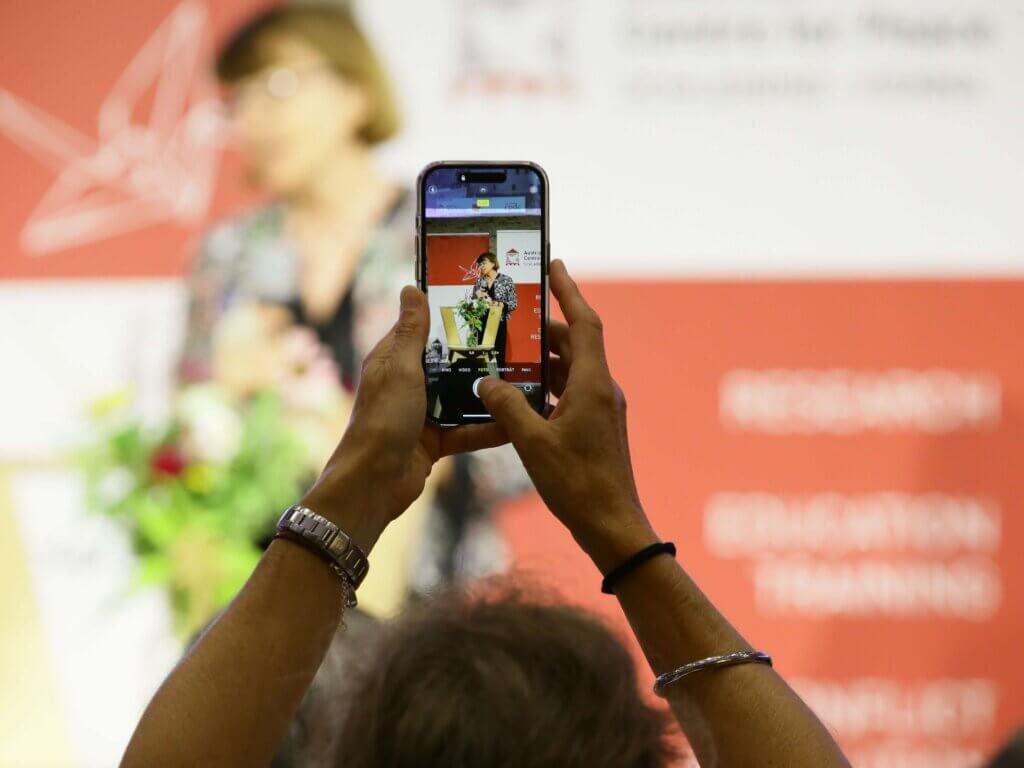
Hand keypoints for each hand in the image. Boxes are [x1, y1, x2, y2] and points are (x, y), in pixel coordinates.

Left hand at [301, 286, 506, 550]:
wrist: (374, 483)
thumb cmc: (382, 420)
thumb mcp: (400, 369)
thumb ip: (411, 332)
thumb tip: (411, 288)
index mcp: (393, 360)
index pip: (422, 328)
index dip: (449, 315)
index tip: (483, 303)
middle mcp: (407, 383)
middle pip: (448, 362)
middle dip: (478, 354)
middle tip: (517, 340)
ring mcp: (422, 413)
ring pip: (462, 396)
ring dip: (488, 393)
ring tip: (524, 380)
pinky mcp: (435, 440)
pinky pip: (467, 429)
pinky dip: (488, 428)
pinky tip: (514, 423)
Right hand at [477, 260, 656, 572]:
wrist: (612, 526)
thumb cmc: (577, 484)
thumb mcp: (532, 443)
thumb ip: (507, 406)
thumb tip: (486, 381)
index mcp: (593, 384)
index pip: (585, 323)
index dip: (569, 291)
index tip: (554, 264)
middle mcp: (601, 390)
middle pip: (575, 345)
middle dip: (545, 328)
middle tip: (513, 314)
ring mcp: (601, 410)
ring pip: (570, 372)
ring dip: (543, 361)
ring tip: (508, 352)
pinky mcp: (596, 429)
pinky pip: (569, 395)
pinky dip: (546, 388)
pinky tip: (519, 396)